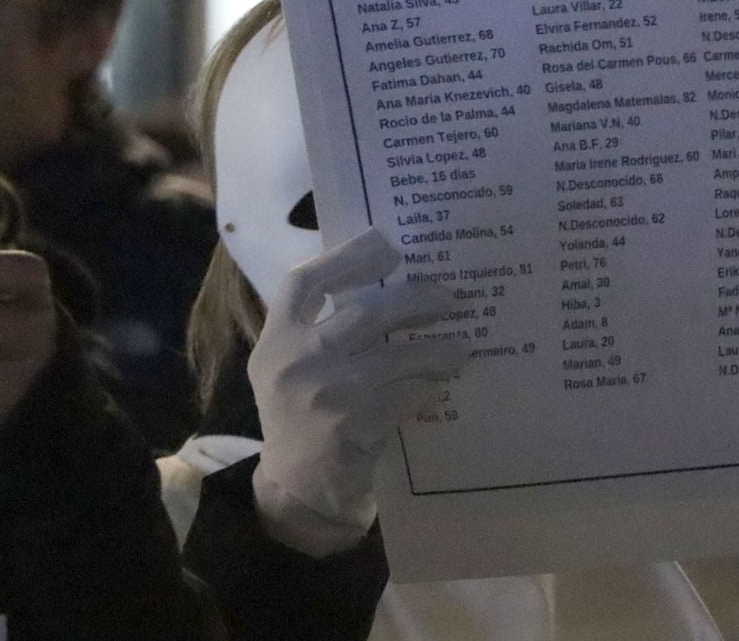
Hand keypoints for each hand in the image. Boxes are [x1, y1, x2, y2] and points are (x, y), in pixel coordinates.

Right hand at [249, 227, 470, 555]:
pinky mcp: (353, 424)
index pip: (303, 282)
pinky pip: (405, 393)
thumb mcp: (291, 370)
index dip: (346, 257)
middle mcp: (294, 361)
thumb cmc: (300, 421)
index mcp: (275, 341)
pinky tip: (443, 382)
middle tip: (449, 296)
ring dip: (436, 349)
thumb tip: (386, 288)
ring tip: (463, 345)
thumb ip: (320, 331)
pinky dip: (428, 386)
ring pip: (394, 355)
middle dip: (414, 300)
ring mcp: (325, 393)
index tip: (387, 246)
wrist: (297, 491)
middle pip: (364, 311)